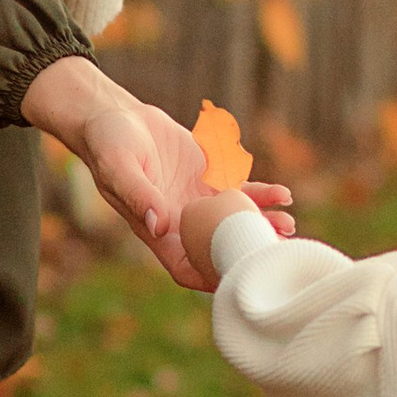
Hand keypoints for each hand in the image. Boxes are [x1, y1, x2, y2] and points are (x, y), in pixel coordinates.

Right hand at [21, 61, 293, 289]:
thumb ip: (138, 195)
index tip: (237, 280)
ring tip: (288, 225)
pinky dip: (262, 195)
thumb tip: (159, 225)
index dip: (209, 278)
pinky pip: (241, 192)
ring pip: (235, 222)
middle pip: (219, 248)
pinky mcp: (210, 178)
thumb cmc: (108, 144)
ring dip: (262, 226)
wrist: (116, 117)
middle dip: (247, 252)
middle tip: (277, 251)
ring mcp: (198, 201)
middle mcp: (180, 221)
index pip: (184, 266)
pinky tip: (284, 194)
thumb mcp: (118, 167)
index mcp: (156, 228)